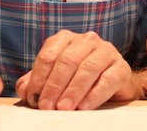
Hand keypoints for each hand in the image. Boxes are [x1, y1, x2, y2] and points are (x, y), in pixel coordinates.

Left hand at [15, 30, 134, 109]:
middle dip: (55, 85)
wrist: (112, 86)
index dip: (40, 77)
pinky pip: (108, 79)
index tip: (34, 98)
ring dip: (73, 90)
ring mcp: (106, 51)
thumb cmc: (77, 81)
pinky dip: (94, 94)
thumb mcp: (54, 80)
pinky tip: (83, 107)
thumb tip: (24, 89)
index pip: (49, 54)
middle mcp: (87, 40)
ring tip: (64, 108)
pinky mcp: (122, 67)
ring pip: (88, 68)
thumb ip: (36, 82)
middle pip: (68, 60)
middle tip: (47, 106)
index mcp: (66, 39)